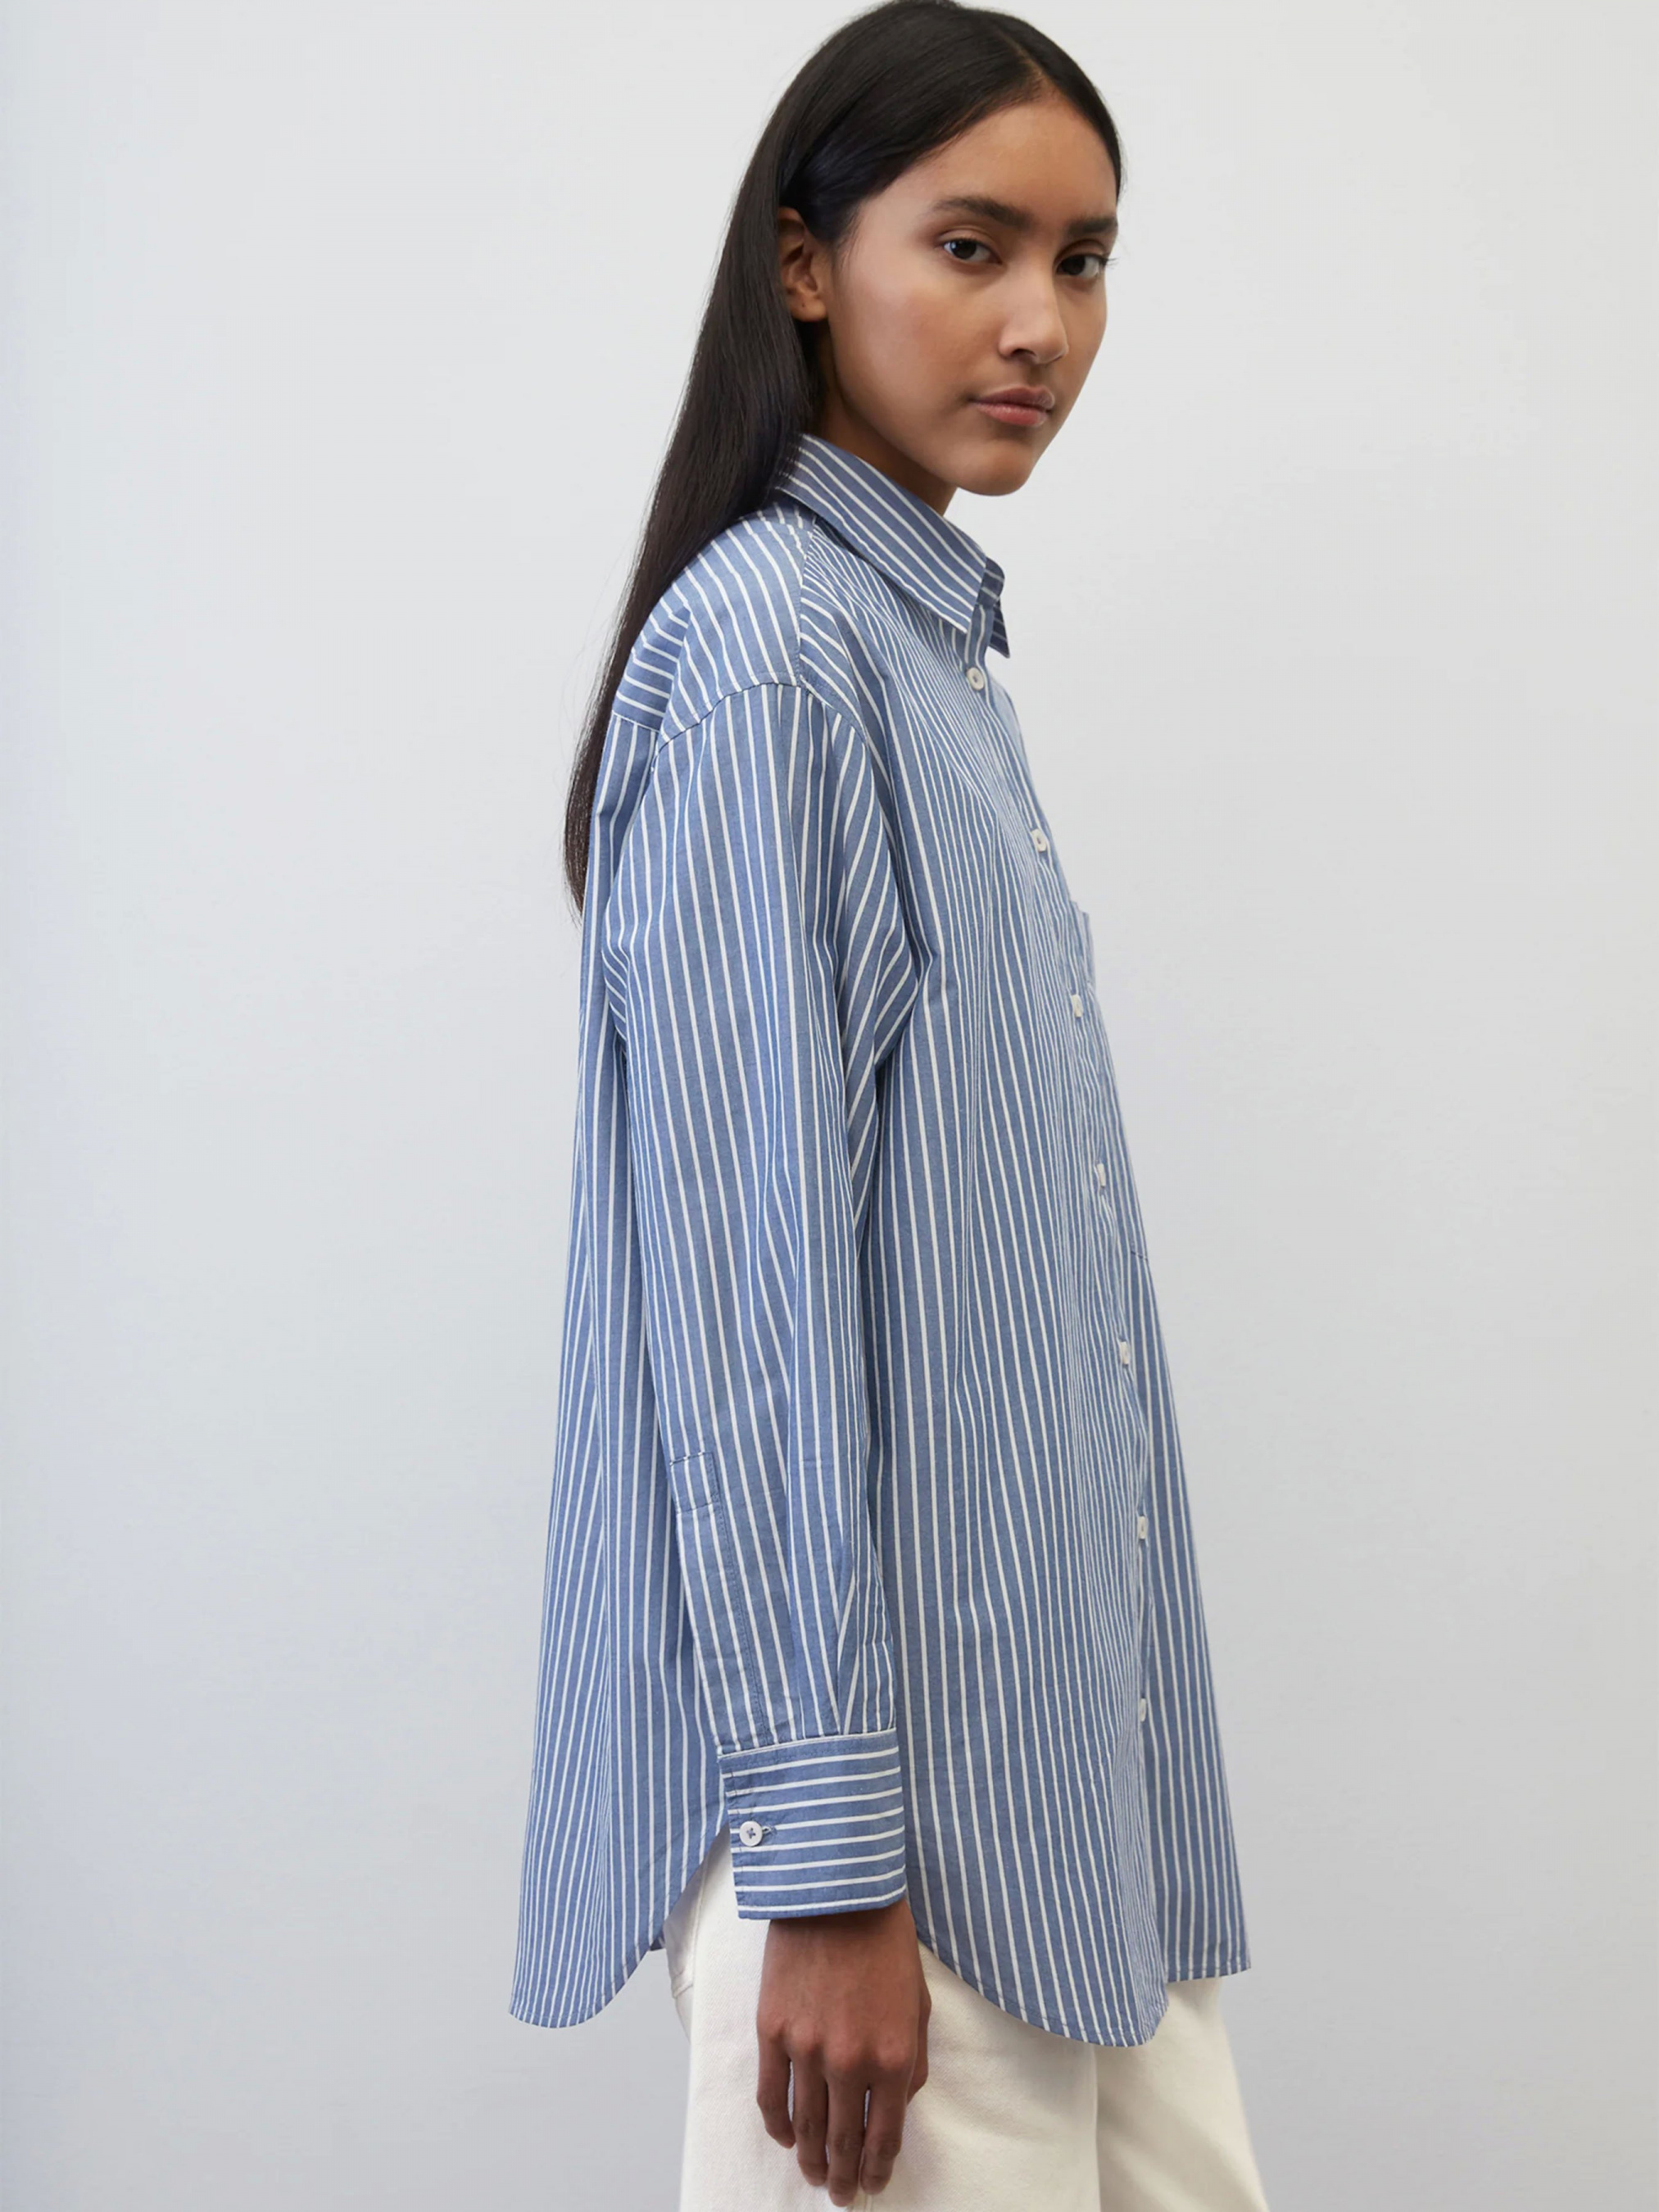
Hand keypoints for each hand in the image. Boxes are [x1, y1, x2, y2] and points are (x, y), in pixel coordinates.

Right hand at [755, 1893, 930, 2203]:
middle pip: (842, 2141)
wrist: (838, 1892)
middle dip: (844, 2176)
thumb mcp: (919, 2005)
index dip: (878, 2169)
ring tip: (815, 2176)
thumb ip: (912, 2063)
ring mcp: (807, 2048)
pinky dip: (778, 2125)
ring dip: (810, 2160)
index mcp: (894, 2057)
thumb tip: (895, 2106)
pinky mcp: (772, 2031)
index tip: (874, 2185)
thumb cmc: (885, 1942)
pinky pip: (771, 2095)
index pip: (884, 2136)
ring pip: (805, 2126)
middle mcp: (850, 2061)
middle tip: (843, 2196)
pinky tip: (786, 2139)